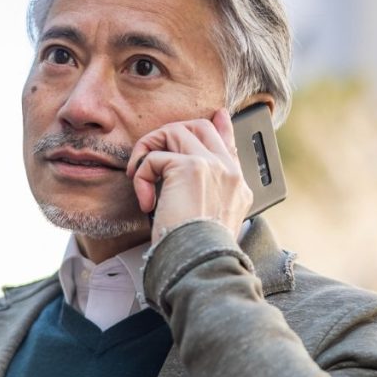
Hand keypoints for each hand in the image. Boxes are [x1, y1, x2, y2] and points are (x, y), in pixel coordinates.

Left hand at [126, 108, 251, 243]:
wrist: (200, 261)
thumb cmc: (199, 252)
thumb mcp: (210, 223)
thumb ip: (206, 198)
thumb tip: (184, 177)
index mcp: (238, 187)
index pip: (230, 145)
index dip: (222, 127)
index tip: (219, 115)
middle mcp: (229, 171)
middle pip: (200, 127)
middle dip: (170, 134)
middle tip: (150, 154)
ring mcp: (212, 165)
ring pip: (175, 131)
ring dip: (149, 149)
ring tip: (139, 175)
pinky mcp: (190, 166)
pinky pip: (154, 157)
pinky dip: (142, 177)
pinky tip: (146, 201)